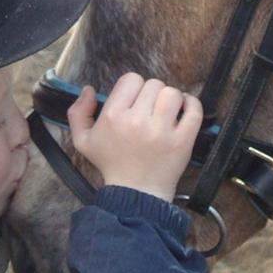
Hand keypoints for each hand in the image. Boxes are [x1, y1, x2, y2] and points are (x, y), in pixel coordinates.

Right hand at [66, 72, 203, 201]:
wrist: (135, 193)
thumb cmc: (111, 164)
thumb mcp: (83, 141)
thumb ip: (78, 112)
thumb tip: (89, 89)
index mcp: (113, 116)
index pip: (131, 79)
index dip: (133, 87)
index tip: (134, 101)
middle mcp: (137, 121)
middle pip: (153, 84)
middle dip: (152, 94)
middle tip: (150, 110)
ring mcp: (162, 131)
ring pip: (172, 93)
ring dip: (171, 98)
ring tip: (166, 111)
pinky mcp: (182, 141)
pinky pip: (194, 110)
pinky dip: (191, 104)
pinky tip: (184, 108)